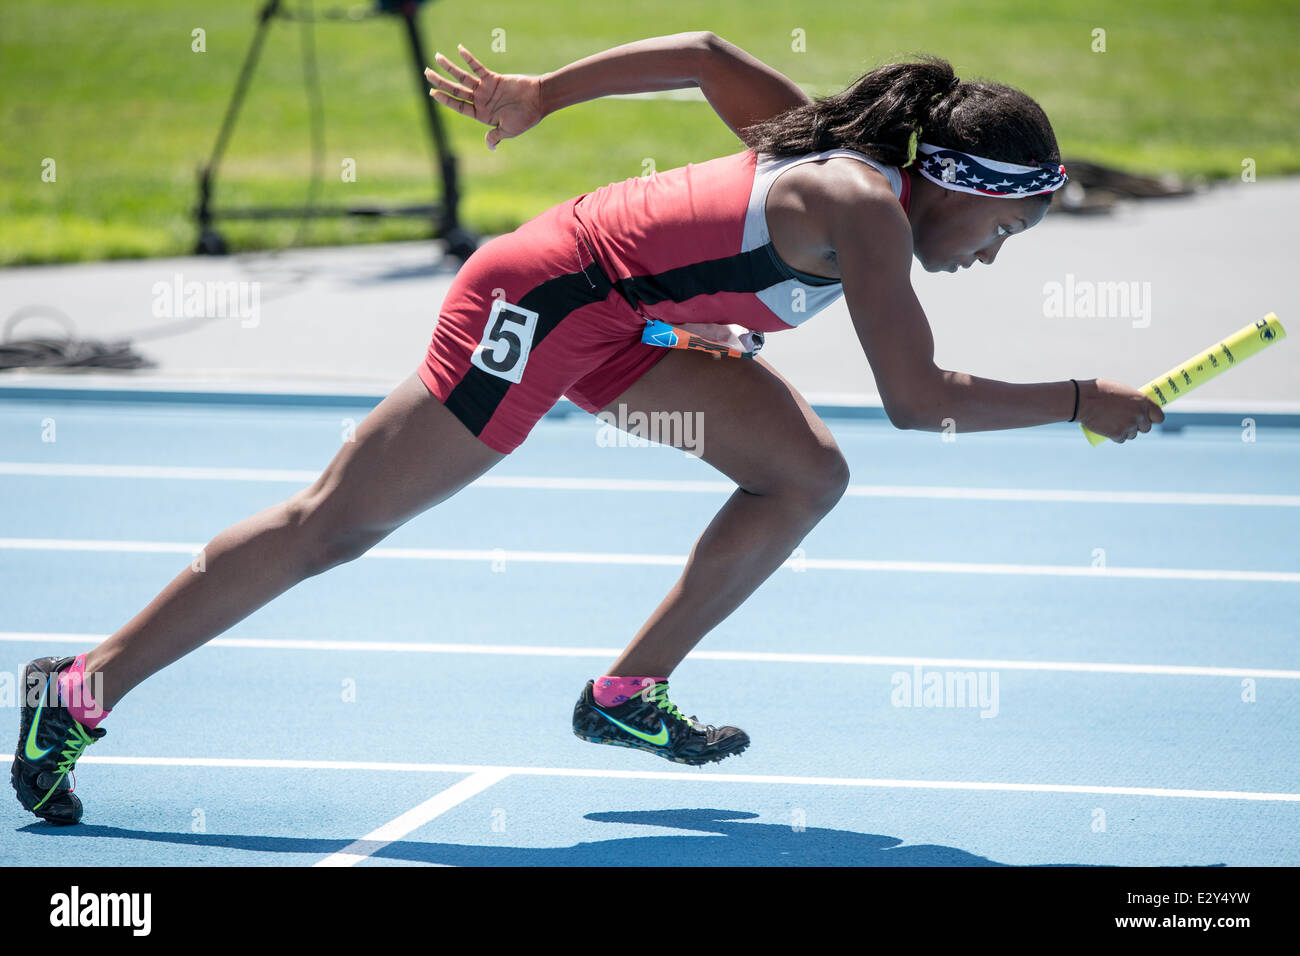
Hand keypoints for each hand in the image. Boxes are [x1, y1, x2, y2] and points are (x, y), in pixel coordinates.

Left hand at [424, 44, 543, 150]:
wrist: (539, 101)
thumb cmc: (526, 118)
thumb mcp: (508, 130)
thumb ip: (495, 136)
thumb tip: (491, 147)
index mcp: (482, 115)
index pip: (458, 106)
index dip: (445, 99)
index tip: (432, 91)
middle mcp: (481, 101)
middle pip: (456, 90)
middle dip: (441, 81)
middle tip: (426, 73)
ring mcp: (486, 89)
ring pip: (464, 77)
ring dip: (450, 68)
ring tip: (436, 57)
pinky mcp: (493, 79)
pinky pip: (478, 68)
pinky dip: (469, 59)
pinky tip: (459, 49)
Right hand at [1076, 378, 1165, 442]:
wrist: (1084, 400)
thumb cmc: (1101, 391)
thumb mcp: (1122, 390)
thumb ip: (1133, 400)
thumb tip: (1137, 406)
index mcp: (1143, 401)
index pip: (1159, 417)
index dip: (1153, 419)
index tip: (1148, 419)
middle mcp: (1139, 415)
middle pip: (1146, 428)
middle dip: (1138, 426)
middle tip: (1128, 422)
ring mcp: (1129, 426)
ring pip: (1133, 435)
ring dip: (1126, 432)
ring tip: (1114, 423)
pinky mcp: (1118, 434)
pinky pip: (1121, 439)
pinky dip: (1116, 436)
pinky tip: (1109, 429)